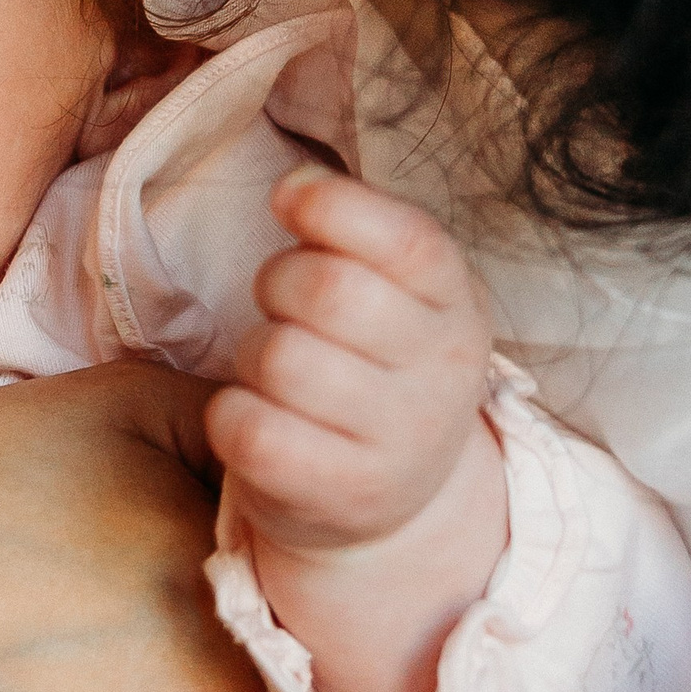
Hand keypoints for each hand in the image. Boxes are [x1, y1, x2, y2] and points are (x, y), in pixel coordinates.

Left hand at [208, 167, 495, 562]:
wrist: (396, 505)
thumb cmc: (376, 366)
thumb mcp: (400, 292)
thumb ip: (359, 229)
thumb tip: (296, 186)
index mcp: (459, 306)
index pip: (407, 241)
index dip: (332, 205)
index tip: (289, 200)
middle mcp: (442, 377)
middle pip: (326, 290)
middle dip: (278, 281)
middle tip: (283, 304)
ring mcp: (396, 444)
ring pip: (280, 358)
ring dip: (254, 353)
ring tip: (279, 371)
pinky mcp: (338, 495)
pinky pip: (248, 428)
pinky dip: (231, 413)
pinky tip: (260, 416)